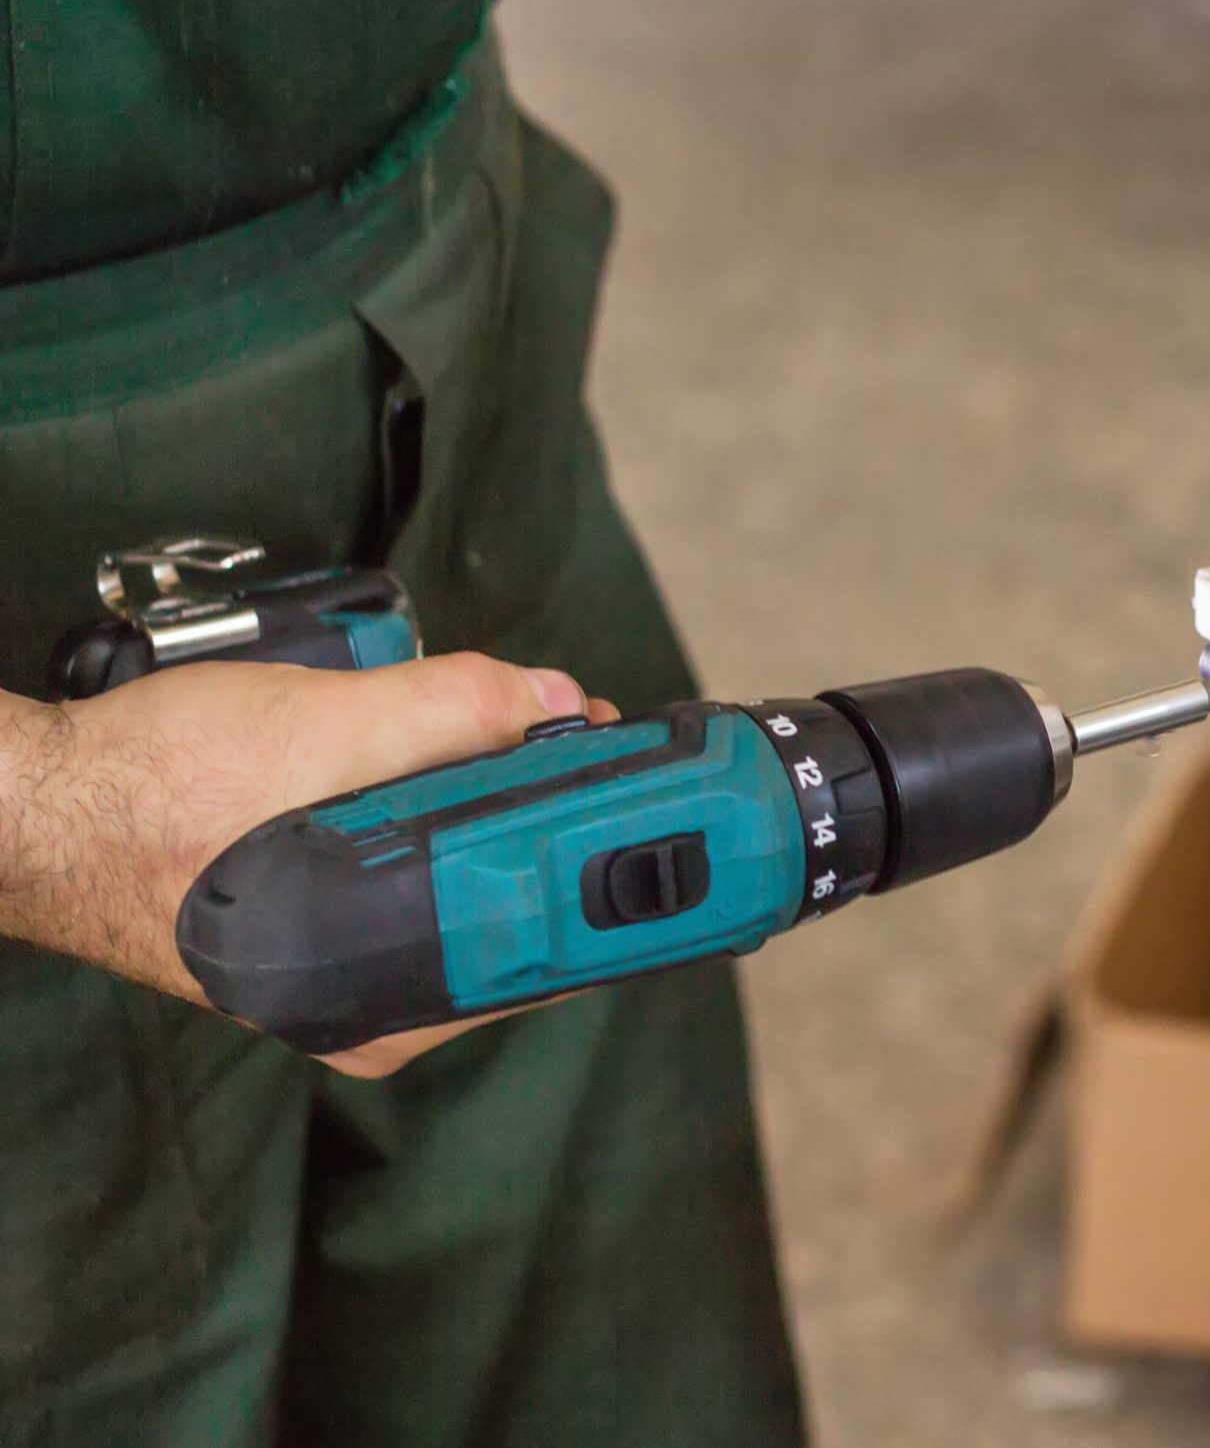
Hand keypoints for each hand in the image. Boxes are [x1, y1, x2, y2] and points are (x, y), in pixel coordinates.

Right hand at [0, 654, 614, 1076]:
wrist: (30, 808)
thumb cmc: (154, 785)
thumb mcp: (323, 727)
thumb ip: (450, 712)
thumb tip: (558, 704)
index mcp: (385, 1000)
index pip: (547, 948)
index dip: (601, 862)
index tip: (647, 797)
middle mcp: (372, 1006)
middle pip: (515, 916)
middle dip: (558, 829)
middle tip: (587, 748)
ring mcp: (343, 974)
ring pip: (467, 892)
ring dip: (502, 816)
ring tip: (525, 745)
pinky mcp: (317, 931)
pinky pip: (414, 879)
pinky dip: (441, 822)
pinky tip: (447, 770)